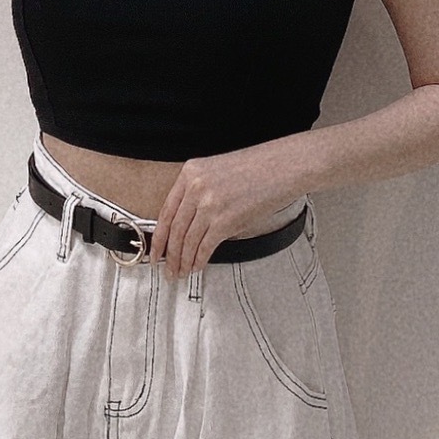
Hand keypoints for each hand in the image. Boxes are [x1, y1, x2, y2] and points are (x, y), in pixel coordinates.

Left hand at [150, 142, 305, 276]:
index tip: (155, 251)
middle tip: (167, 269)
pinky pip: (205, 246)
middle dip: (169, 255)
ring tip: (181, 272)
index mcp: (190, 173)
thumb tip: (188, 224)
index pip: (166, 211)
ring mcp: (210, 204)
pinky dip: (199, 260)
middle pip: (175, 229)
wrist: (284, 166)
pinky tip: (197, 266)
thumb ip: (198, 192)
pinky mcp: (226, 220)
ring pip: (188, 241)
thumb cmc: (258, 168)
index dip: (158, 237)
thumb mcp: (217, 171)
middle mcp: (196, 188)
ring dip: (183, 261)